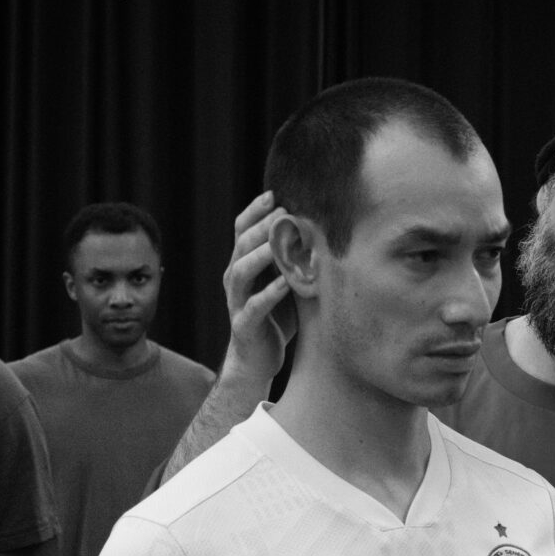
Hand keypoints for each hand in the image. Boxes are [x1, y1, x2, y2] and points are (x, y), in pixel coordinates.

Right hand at [221, 191, 295, 382]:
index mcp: (243, 264)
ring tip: (279, 243)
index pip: (241, 229)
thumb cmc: (275, 316)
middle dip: (261, 227)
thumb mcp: (282, 279)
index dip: (255, 210)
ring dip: (261, 255)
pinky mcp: (245, 326)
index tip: (275, 194)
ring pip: (240, 272)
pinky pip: (254, 307)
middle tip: (283, 214)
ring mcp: (237, 302)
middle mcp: (235, 280)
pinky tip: (286, 284)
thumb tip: (319, 224)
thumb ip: (290, 256)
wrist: (257, 361)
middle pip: (241, 245)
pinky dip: (269, 294)